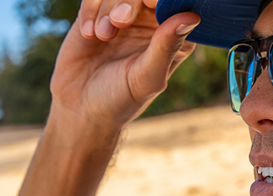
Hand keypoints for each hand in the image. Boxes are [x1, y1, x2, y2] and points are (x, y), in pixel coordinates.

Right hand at [49, 0, 199, 128]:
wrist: (81, 108)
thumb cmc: (121, 99)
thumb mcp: (147, 77)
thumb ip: (166, 46)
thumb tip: (191, 16)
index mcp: (175, 36)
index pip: (179, 4)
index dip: (164, 1)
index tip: (151, 5)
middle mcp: (153, 22)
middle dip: (131, 1)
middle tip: (120, 21)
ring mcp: (125, 16)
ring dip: (108, 8)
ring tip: (102, 35)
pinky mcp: (98, 14)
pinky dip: (91, 11)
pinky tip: (89, 34)